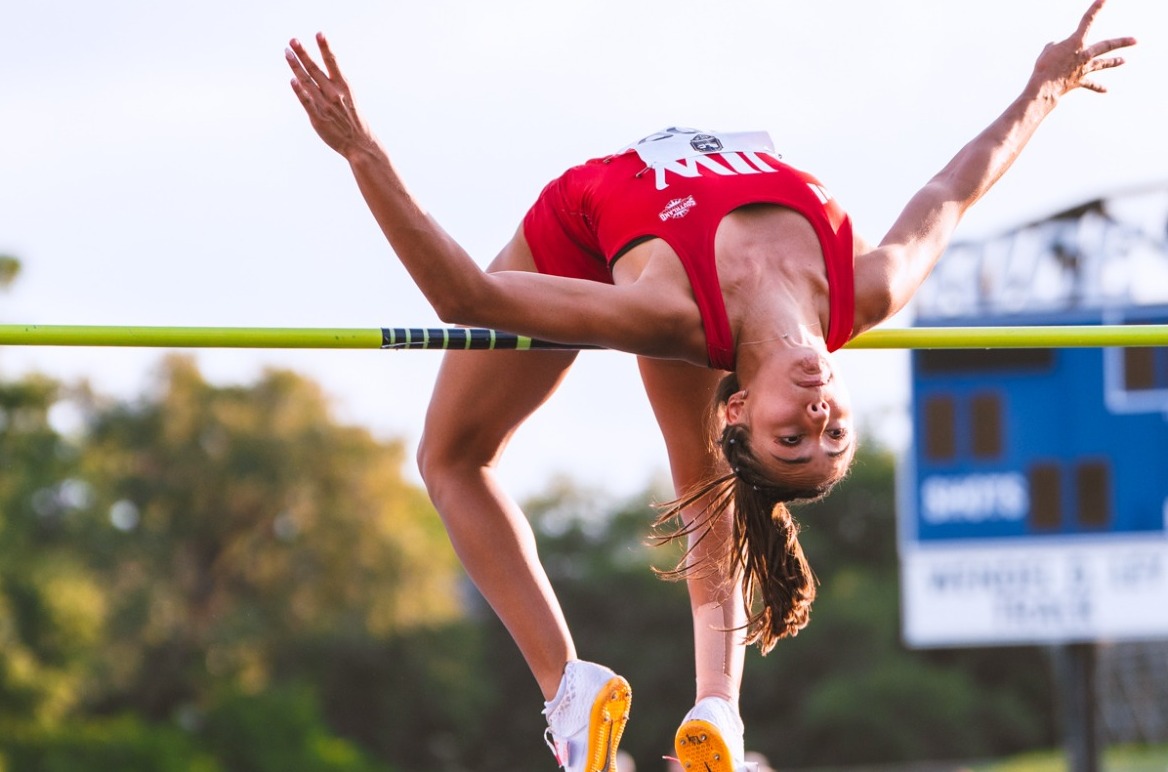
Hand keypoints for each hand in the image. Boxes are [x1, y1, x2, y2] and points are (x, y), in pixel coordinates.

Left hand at [286, 33, 373, 157]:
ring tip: (287, 53)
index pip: (333, 62)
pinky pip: (307, 102)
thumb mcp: (349, 97)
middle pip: (315, 69)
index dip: (325, 47)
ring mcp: (326, 105)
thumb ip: (334, 84)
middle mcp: (334, 93)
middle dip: (303, 53)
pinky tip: (292, 80)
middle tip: (293, 40)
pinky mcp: (318, 118)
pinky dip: (300, 91)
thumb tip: (318, 70)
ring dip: (296, 67)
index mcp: (344, 86)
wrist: (360, 144)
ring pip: (308, 82)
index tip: (319, 33)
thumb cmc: (353, 119)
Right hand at [1028, 0, 1135, 98]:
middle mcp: (1085, 55)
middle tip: (1135, 40)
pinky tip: (1106, 90)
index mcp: (1077, 42)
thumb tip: (1058, 47)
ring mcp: (1084, 68)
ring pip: (1102, 64)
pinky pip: (1091, 84)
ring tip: (1124, 60)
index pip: (1087, 21)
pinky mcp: (1079, 81)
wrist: (1045, 87)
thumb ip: (1056, 46)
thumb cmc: (1044, 67)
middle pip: (1107, 46)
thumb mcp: (1048, 51)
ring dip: (1114, 62)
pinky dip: (1098, 87)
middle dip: (1122, 42)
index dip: (1096, 8)